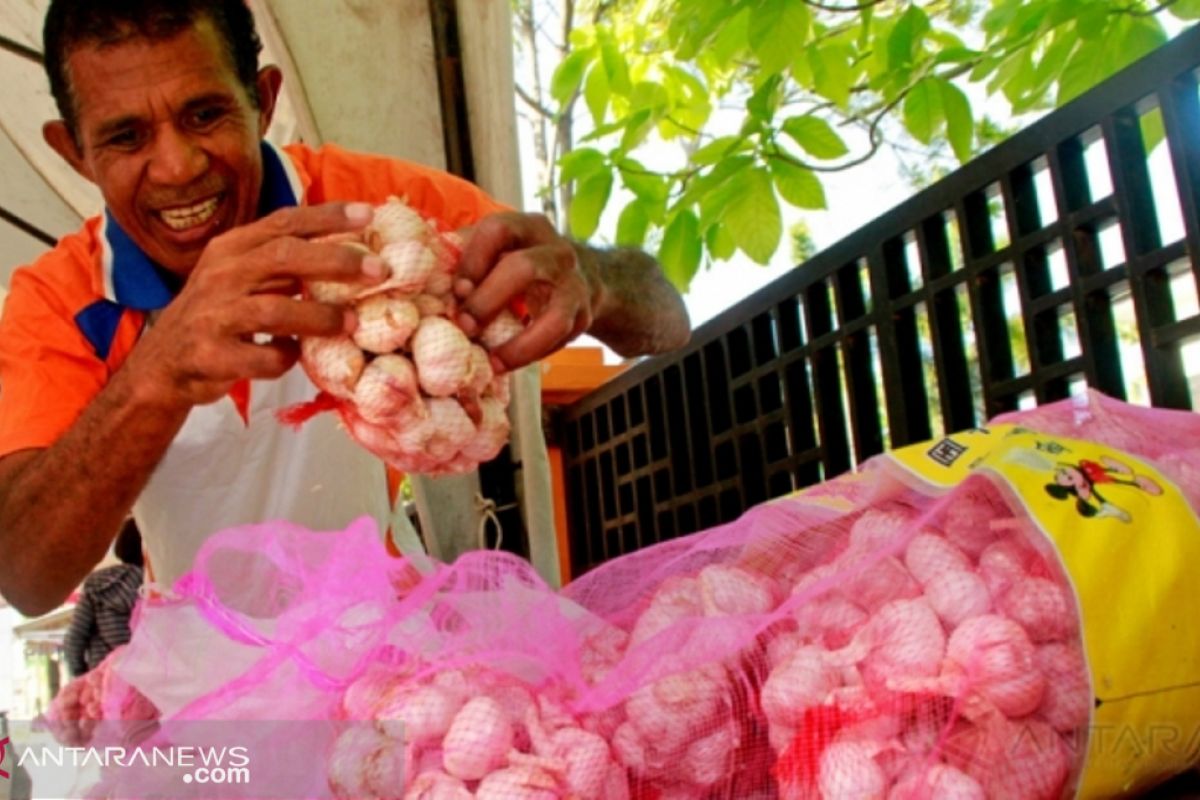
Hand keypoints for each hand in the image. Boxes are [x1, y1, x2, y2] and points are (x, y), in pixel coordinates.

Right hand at [124, 202, 386, 409]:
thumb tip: (352, 250)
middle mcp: (221, 274)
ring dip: (320, 317)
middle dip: (336, 261)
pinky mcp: (212, 355)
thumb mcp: (244, 276)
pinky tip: (294, 355)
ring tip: (352, 323)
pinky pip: (262, 358)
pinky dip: (285, 358)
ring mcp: (214, 315)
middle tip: (379, 271)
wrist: (165, 363)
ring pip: (274, 310)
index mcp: (233, 248)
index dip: (327, 217)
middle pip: (284, 257)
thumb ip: (285, 263)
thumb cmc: (220, 314)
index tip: (368, 215)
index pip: (284, 222)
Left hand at [453, 212, 597, 369]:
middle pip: (524, 268)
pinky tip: (505, 363)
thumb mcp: (499, 249)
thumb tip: (427, 279)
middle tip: (464, 326)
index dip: (472, 261)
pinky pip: (558, 340)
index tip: (455, 291)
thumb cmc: (522, 263)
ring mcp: (575, 285)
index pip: (498, 231)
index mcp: (528, 227)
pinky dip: (530, 355)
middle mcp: (556, 251)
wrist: (583, 277)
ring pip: (555, 317)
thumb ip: (467, 257)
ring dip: (520, 344)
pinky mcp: (583, 316)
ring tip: (491, 360)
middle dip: (489, 301)